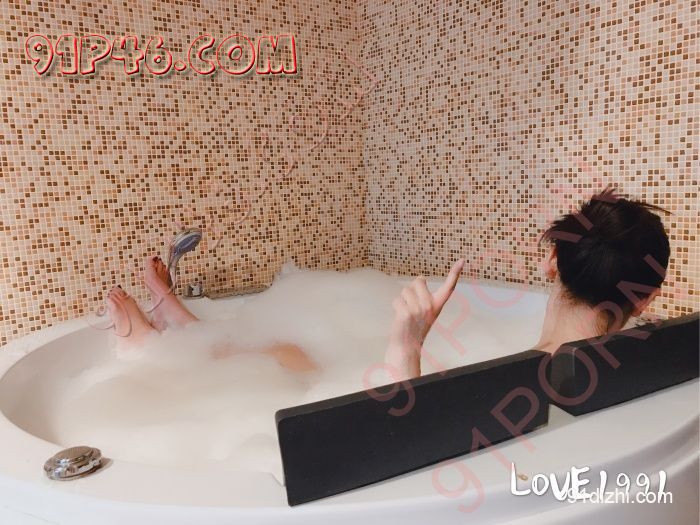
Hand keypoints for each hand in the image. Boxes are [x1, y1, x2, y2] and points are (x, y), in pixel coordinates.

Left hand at [386, 259, 464, 376]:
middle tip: (411, 306)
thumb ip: (423, 295)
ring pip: (405, 290)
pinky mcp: (406, 312)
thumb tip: (420, 278)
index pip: (448, 287)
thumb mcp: (424, 311)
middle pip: (417, 281)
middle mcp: (430, 306)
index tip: (462, 260)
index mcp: (437, 305)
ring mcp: (419, 309)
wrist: (407, 347)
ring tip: (405, 314)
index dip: (455, 273)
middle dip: (411, 290)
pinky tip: (400, 318)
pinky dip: (395, 306)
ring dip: (402, 300)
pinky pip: (396, 299)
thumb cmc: (414, 327)